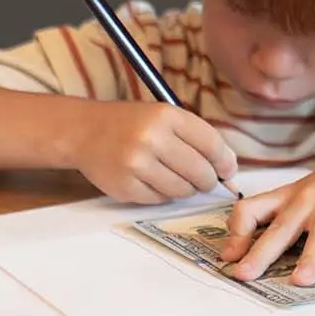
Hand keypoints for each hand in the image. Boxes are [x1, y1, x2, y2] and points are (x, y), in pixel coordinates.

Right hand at [64, 101, 237, 204]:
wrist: (85, 131)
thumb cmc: (132, 124)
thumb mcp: (163, 116)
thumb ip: (196, 137)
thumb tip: (229, 168)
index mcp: (166, 115)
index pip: (211, 144)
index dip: (225, 162)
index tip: (228, 171)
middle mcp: (151, 138)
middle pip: (200, 172)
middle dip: (207, 180)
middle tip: (204, 180)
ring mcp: (136, 164)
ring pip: (182, 190)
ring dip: (185, 189)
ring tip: (175, 177)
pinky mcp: (125, 187)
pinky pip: (160, 200)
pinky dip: (162, 195)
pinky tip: (153, 181)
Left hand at [217, 147, 314, 286]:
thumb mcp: (298, 195)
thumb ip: (270, 215)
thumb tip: (231, 242)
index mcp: (287, 197)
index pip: (251, 208)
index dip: (237, 232)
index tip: (229, 257)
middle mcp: (309, 198)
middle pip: (282, 227)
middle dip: (262, 252)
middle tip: (246, 274)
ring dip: (312, 257)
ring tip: (301, 280)